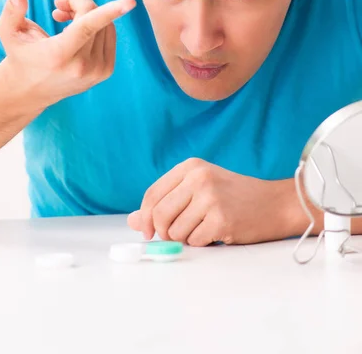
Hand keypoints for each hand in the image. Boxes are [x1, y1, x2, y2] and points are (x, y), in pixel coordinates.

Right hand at [0, 0, 135, 105]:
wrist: (30, 91)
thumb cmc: (20, 55)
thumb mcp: (9, 32)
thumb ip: (12, 9)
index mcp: (59, 55)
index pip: (88, 28)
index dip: (108, 11)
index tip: (130, 3)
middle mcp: (82, 66)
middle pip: (94, 17)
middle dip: (78, 3)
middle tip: (59, 6)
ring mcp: (97, 71)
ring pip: (106, 25)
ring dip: (88, 13)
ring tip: (64, 18)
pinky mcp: (106, 72)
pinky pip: (109, 35)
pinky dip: (97, 25)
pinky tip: (77, 31)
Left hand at [128, 158, 295, 245]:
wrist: (276, 203)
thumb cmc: (235, 196)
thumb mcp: (200, 189)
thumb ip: (166, 201)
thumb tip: (133, 221)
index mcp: (191, 166)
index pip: (152, 194)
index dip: (144, 217)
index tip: (148, 231)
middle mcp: (198, 178)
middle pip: (159, 214)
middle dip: (163, 232)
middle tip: (176, 235)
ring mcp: (210, 198)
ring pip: (175, 231)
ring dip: (185, 238)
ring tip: (203, 228)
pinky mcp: (221, 219)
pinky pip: (194, 241)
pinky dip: (201, 243)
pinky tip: (216, 232)